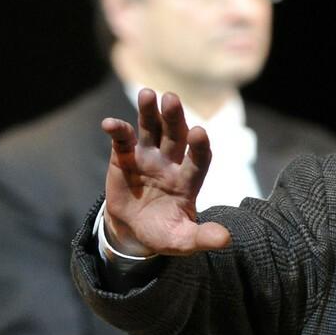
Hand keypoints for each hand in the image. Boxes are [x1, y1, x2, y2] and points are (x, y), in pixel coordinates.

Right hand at [101, 88, 230, 255]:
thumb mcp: (183, 240)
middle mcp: (171, 163)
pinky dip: (117, 130)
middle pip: (176, 135)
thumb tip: (226, 240)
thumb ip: (202, 237)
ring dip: (149, 112)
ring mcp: (148, 157)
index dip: (199, 147)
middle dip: (174, 118)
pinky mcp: (125, 157)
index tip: (199, 132)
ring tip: (147, 94)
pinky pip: (123, 139)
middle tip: (171, 99)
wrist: (134, 231)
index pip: (199, 159)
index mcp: (189, 181)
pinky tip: (110, 123)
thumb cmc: (164, 233)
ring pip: (151, 129)